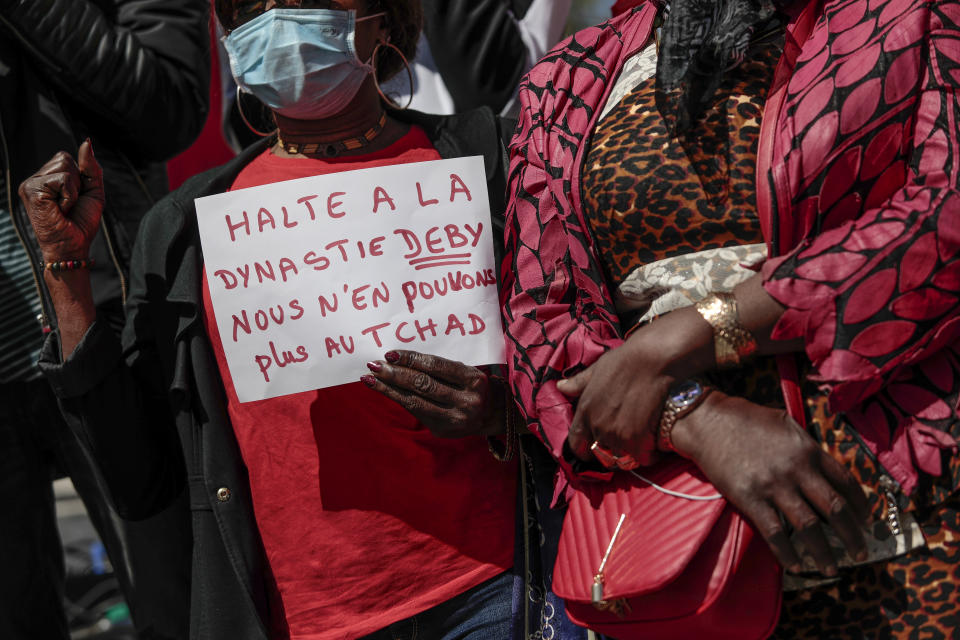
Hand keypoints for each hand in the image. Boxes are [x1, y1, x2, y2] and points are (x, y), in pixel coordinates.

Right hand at [18, 140, 103, 261]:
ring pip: (64, 167)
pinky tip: (60, 209)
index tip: (75, 198)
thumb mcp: (92, 190)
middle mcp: (35, 178)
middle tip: (69, 204)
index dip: (81, 177)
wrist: (73, 246)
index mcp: (46, 177)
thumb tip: (86, 141)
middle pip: (65, 158)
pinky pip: (63, 180)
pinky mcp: (31, 190)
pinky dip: (69, 196)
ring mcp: (30, 183)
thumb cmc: (81, 222)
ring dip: (73, 190)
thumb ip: (90, 167)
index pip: (67, 157)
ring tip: (64, 207)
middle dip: (77, 182)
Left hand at [361, 350, 503, 437]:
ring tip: (370, 378)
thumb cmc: (472, 385)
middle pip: (423, 384)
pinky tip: (383, 390)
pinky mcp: (442, 430)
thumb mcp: (465, 372)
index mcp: (473, 380)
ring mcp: (454, 418)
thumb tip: (400, 359)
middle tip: (374, 365)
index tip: (390, 354)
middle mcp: (466, 401)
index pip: (436, 366)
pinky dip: (397, 399)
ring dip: (389, 388)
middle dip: (395, 374)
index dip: (411, 359)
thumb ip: (439, 368)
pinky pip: (415, 412)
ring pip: (415, 401)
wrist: (492, 415)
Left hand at [556, 307, 714, 464]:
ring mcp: (618, 436)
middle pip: (600, 455)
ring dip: (630, 454)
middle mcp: (598, 427)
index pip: (577, 445)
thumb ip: (579, 383)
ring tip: (641, 441)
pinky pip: (643, 458)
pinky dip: (650, 453)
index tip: (596, 445)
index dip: (586, 448)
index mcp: (585, 411)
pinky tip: (656, 441)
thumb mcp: (597, 369)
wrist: (654, 360)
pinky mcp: (639, 442)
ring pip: (622, 459)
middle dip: (611, 451)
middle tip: (625, 441)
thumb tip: (560, 386)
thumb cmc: (627, 360)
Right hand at [671, 392, 870, 575]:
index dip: (860, 505)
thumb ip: (806, 446)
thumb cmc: (745, 418)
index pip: (845, 482)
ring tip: (832, 568)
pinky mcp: (750, 498)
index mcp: (808, 450)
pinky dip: (788, 553)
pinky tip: (796, 565)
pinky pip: (775, 532)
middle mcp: (797, 469)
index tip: (866, 520)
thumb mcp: (785, 424)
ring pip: (809, 526)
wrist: (708, 421)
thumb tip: (823, 469)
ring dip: (824, 552)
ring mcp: (774, 485)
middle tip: (860, 552)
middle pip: (834, 509)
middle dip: (852, 535)